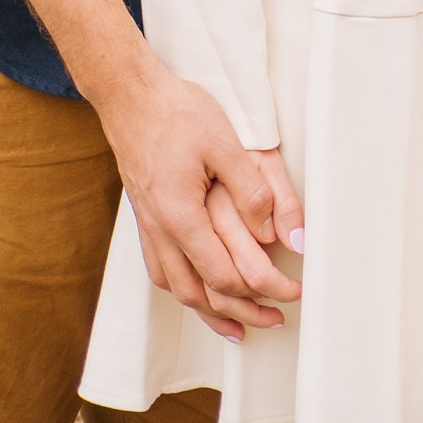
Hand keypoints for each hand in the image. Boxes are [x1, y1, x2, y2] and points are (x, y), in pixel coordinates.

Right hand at [99, 62, 303, 341]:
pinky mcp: (145, 218)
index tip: (293, 291)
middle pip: (202, 295)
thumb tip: (279, 234)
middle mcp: (161, 231)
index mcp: (182, 218)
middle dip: (242, 314)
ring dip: (211, 313)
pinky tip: (196, 294)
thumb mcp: (225, 144)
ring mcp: (149, 227)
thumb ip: (254, 190)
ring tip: (239, 327)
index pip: (228, 276)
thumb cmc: (176, 113)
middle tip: (275, 320)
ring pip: (178, 290)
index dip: (265, 290)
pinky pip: (162, 272)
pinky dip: (184, 293)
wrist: (129, 96)